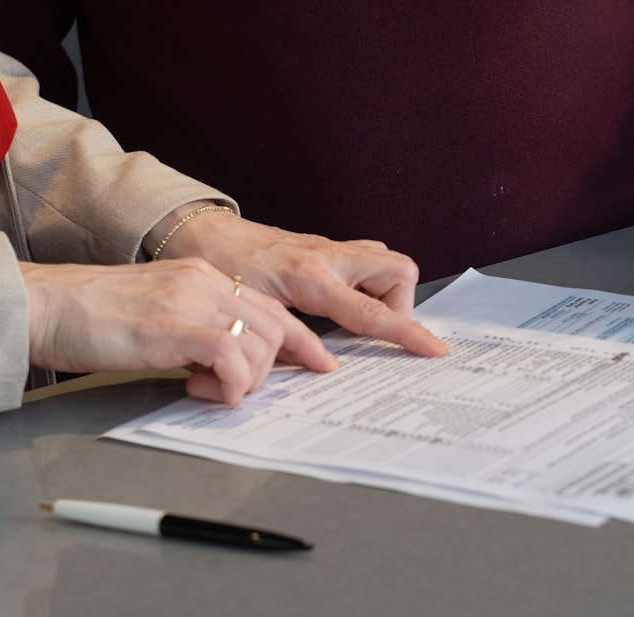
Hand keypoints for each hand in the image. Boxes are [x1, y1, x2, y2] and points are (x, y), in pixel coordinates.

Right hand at [20, 259, 336, 404]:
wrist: (43, 305)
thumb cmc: (88, 317)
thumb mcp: (156, 316)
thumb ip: (194, 331)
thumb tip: (221, 366)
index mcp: (201, 276)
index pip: (272, 305)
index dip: (301, 340)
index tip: (320, 363)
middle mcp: (203, 281)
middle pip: (278, 325)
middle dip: (276, 367)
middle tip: (243, 390)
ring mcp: (190, 300)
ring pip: (261, 343)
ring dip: (245, 380)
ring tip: (205, 389)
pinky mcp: (173, 326)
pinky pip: (232, 357)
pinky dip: (230, 384)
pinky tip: (202, 390)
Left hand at [150, 204, 447, 356]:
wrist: (200, 232)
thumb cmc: (219, 268)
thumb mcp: (251, 313)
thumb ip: (287, 341)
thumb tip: (318, 367)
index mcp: (311, 278)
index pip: (372, 312)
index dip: (407, 333)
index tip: (433, 349)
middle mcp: (328, 256)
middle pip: (398, 270)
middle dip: (400, 302)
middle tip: (376, 327)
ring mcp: (328, 247)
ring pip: (384, 261)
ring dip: (383, 290)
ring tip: (357, 315)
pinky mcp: (323, 246)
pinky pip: (364, 258)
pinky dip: (365, 280)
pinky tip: (341, 300)